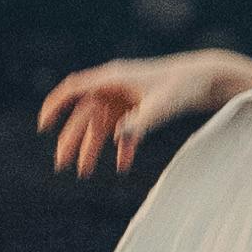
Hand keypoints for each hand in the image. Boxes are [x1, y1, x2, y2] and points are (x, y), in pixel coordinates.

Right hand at [37, 50, 251, 179]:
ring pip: (101, 126)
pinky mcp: (140, 107)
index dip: (54, 106)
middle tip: (60, 165)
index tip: (42, 126)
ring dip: (92, 148)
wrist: (208, 78)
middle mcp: (114, 87)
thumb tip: (117, 138)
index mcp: (112, 79)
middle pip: (84, 115)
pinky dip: (122, 147)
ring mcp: (126, 98)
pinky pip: (124, 130)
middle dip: (71, 140)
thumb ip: (139, 122)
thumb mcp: (162, 105)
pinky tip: (122, 167)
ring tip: (83, 173)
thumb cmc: (184, 87)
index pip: (73, 89)